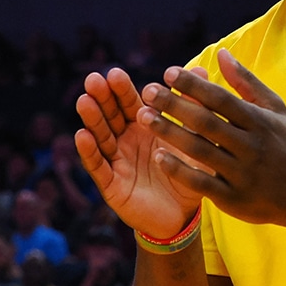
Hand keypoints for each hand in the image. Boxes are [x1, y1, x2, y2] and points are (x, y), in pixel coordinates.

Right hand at [75, 68, 201, 237]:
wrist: (183, 215)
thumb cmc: (188, 173)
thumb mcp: (194, 140)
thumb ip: (195, 107)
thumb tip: (203, 71)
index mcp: (145, 126)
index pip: (129, 103)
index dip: (121, 89)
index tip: (115, 73)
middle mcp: (126, 140)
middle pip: (110, 114)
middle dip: (102, 97)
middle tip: (94, 80)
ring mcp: (116, 161)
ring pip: (101, 136)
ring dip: (92, 119)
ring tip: (84, 101)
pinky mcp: (111, 184)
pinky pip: (98, 166)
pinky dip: (90, 151)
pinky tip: (82, 136)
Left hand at [138, 48, 285, 227]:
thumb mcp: (275, 110)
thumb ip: (247, 82)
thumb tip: (220, 52)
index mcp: (261, 122)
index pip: (222, 99)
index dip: (194, 85)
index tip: (168, 73)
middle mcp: (252, 147)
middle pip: (207, 122)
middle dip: (174, 105)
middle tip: (147, 91)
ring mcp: (243, 175)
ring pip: (200, 151)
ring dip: (169, 133)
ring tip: (143, 117)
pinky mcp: (234, 200)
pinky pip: (202, 183)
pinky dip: (180, 170)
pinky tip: (159, 156)